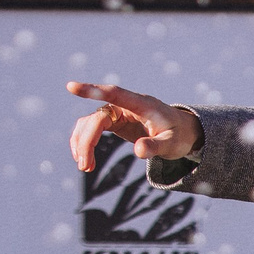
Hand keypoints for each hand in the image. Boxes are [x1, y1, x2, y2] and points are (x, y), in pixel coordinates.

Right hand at [66, 80, 201, 170]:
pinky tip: (87, 161)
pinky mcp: (113, 122)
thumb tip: (139, 151)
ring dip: (83, 144)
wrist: (182, 132)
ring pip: (90, 123)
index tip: (71, 86)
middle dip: (86, 141)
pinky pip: (92, 129)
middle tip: (84, 166)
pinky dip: (86, 143)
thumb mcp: (172, 144)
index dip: (93, 90)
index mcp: (141, 104)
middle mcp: (126, 106)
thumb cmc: (179, 135)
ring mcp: (118, 113)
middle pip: (97, 118)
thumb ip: (157, 146)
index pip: (114, 93)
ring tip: (86, 167)